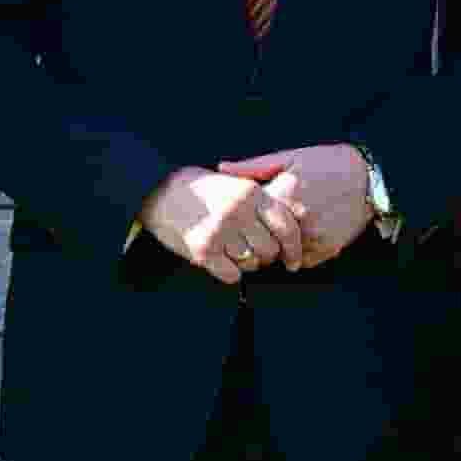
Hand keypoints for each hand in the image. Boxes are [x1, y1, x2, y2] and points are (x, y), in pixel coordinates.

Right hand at [140, 166, 295, 285]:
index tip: (294, 261)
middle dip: (265, 255)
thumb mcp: (237, 185)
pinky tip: (218, 258)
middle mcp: (237, 211)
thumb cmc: (201, 190)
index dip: (294, 248)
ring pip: (251, 263)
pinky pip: (231, 275)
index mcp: (250, 192)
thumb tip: (302, 216)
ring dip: (245, 262)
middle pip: (270, 249)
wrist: (159, 192)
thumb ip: (267, 201)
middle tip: (252, 251)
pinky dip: (228, 271)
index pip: (286, 226)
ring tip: (231, 249)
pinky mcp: (203, 250)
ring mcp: (220, 231)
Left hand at [217, 144, 374, 268]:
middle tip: (262, 230)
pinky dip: (299, 252)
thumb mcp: (290, 157)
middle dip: (260, 237)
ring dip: (280, 247)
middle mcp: (297, 218)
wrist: (370, 177)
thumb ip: (253, 167)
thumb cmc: (327, 163)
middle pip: (263, 240)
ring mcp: (313, 236)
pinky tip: (305, 235)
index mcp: (283, 194)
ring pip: (281, 254)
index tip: (246, 216)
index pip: (248, 219)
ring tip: (287, 230)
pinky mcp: (328, 248)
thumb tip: (222, 168)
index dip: (245, 219)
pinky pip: (302, 260)